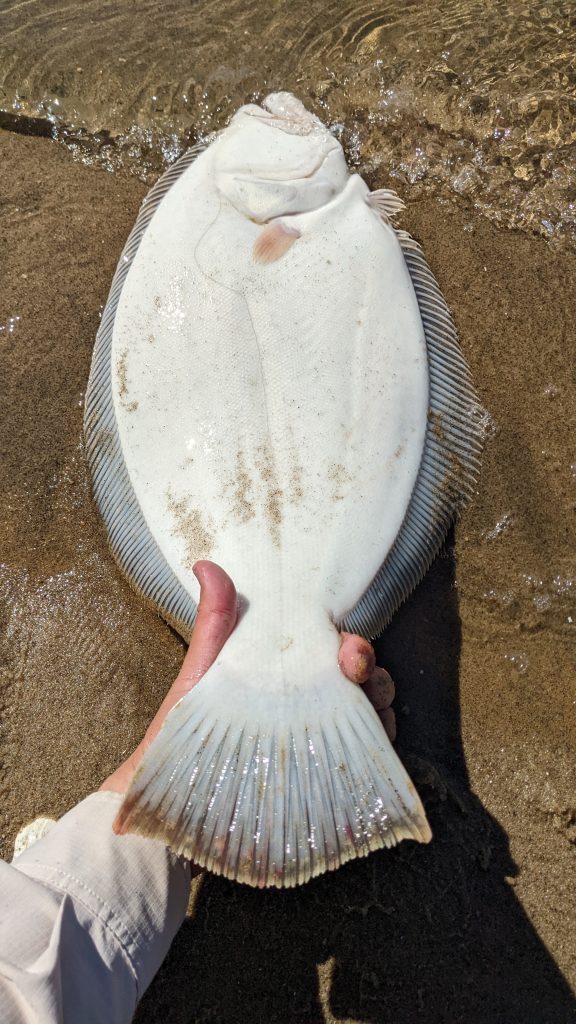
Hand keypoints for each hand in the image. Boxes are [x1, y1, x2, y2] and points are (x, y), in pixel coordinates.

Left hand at [101, 561, 395, 794]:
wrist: (168, 812)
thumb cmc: (178, 743)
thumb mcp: (199, 680)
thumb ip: (214, 628)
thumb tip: (206, 565)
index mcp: (283, 681)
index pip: (332, 656)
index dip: (351, 647)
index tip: (348, 649)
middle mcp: (306, 713)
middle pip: (361, 687)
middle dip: (372, 676)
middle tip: (360, 676)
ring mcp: (317, 751)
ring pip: (371, 724)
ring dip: (380, 714)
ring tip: (373, 716)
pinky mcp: (324, 792)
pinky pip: (365, 771)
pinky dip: (376, 759)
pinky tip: (368, 755)